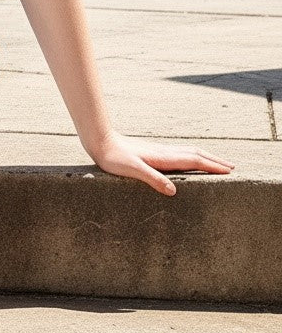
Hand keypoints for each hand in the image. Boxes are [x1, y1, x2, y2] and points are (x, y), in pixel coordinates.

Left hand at [87, 131, 234, 195]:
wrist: (100, 141)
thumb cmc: (114, 158)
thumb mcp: (131, 170)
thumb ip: (152, 179)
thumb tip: (173, 191)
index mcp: (163, 158)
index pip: (194, 161)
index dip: (213, 166)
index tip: (230, 171)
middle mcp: (164, 152)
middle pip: (196, 154)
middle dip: (215, 161)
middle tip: (232, 167)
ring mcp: (159, 151)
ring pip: (188, 153)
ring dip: (205, 157)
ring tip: (216, 163)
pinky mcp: (152, 153)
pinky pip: (179, 154)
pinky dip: (191, 157)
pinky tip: (187, 162)